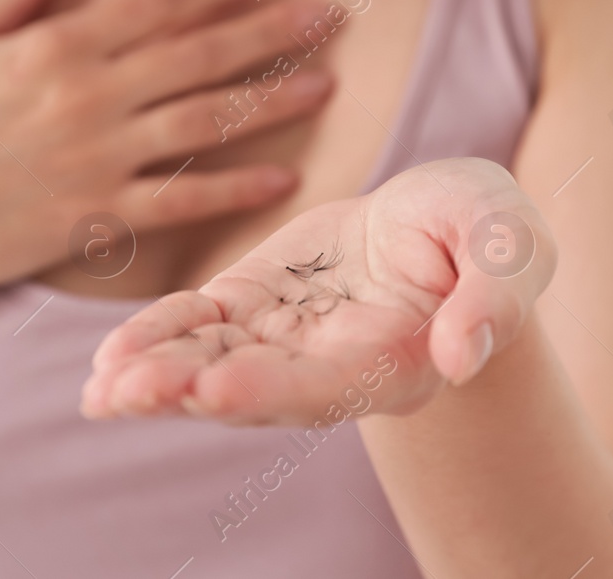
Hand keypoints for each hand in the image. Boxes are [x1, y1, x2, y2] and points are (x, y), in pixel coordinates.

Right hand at [0, 0, 336, 307]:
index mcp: (53, 47)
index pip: (155, 5)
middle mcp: (85, 98)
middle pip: (197, 56)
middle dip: (269, 31)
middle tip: (329, 16)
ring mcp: (96, 161)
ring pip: (203, 122)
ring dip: (270, 100)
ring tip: (325, 82)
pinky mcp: (97, 219)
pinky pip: (182, 202)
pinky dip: (235, 190)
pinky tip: (283, 177)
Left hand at [80, 157, 555, 423]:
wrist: (445, 221)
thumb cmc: (487, 232)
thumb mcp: (510, 244)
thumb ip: (494, 296)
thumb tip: (463, 353)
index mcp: (395, 359)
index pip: (328, 385)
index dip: (271, 388)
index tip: (216, 387)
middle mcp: (331, 366)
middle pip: (254, 389)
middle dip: (188, 390)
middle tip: (127, 392)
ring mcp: (286, 337)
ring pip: (213, 362)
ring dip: (156, 375)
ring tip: (102, 386)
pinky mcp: (253, 300)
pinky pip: (198, 324)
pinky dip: (155, 337)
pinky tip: (107, 359)